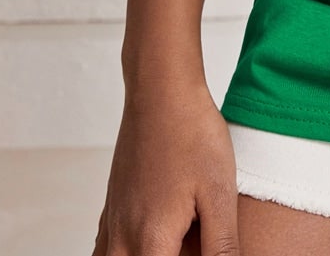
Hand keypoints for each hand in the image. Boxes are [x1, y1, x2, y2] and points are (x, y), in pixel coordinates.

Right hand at [91, 75, 237, 255]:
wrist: (160, 90)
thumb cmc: (192, 135)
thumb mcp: (219, 194)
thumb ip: (222, 247)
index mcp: (151, 243)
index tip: (204, 248)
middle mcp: (123, 240)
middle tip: (193, 238)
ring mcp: (112, 224)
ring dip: (147, 254)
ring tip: (177, 242)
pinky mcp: (110, 209)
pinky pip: (107, 250)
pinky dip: (127, 253)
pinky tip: (151, 242)